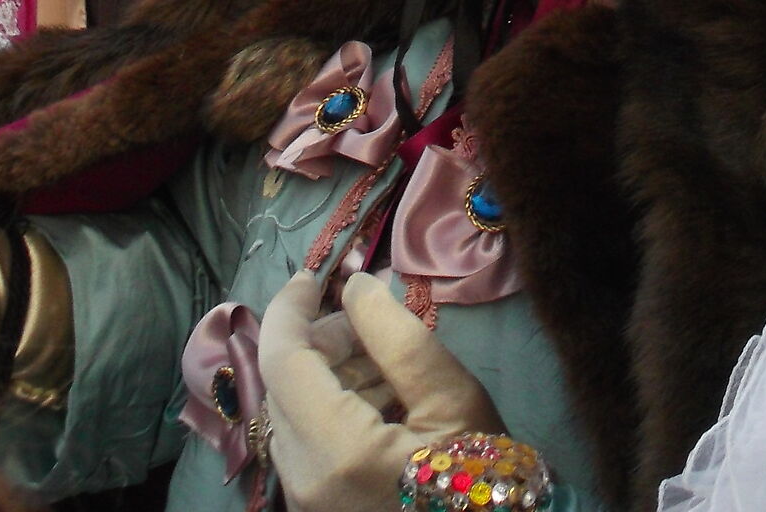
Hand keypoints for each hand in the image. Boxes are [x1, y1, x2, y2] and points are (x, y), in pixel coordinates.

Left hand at [259, 271, 500, 511]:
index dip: (292, 310)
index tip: (314, 276)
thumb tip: (354, 287)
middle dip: (321, 340)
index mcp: (338, 450)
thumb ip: (398, 335)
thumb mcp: (452, 398)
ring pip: (293, 412)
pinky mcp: (313, 506)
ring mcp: (304, 498)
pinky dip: (332, 407)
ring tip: (387, 362)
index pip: (283, 361)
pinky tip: (378, 398)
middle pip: (286, 385)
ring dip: (329, 373)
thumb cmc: (482, 478)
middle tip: (372, 321)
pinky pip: (305, 441)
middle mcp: (304, 477)